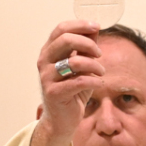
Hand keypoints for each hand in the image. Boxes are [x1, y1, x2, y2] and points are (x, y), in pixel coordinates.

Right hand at [28, 22, 104, 145]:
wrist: (62, 120)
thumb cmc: (72, 90)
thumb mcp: (80, 66)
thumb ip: (84, 48)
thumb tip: (95, 28)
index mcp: (49, 51)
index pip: (61, 29)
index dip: (80, 25)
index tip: (97, 27)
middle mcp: (44, 62)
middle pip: (65, 40)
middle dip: (87, 44)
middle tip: (99, 53)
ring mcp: (47, 78)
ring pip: (73, 61)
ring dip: (93, 65)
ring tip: (101, 72)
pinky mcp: (54, 93)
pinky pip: (78, 82)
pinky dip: (93, 81)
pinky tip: (98, 83)